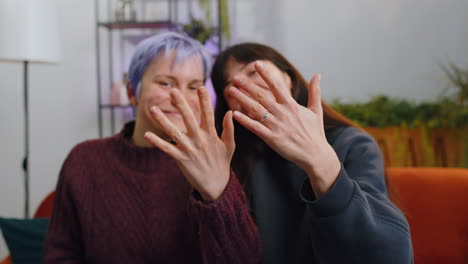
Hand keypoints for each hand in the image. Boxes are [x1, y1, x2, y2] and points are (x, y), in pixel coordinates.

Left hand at [144, 87, 235, 201]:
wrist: (216, 185)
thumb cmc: (222, 163)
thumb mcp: (229, 145)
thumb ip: (228, 128)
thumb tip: (230, 112)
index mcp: (211, 135)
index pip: (208, 114)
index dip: (204, 100)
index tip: (200, 87)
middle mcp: (199, 140)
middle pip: (189, 119)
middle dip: (181, 104)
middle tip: (174, 91)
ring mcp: (189, 149)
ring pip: (174, 132)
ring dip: (163, 120)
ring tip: (153, 108)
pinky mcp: (181, 159)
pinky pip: (167, 149)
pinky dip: (157, 142)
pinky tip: (147, 134)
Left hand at [229, 62, 339, 196]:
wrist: (315, 155)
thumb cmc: (315, 133)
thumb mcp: (316, 110)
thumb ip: (315, 92)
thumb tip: (318, 74)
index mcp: (292, 106)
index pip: (276, 86)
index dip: (266, 74)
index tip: (257, 64)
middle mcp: (283, 113)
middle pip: (261, 96)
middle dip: (248, 85)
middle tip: (236, 77)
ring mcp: (276, 126)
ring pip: (255, 109)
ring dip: (242, 99)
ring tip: (231, 90)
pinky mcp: (272, 138)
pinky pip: (255, 128)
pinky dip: (245, 121)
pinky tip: (234, 114)